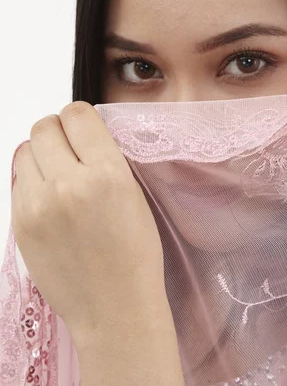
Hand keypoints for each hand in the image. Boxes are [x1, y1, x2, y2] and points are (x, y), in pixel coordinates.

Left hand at [11, 101, 165, 343]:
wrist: (113, 308)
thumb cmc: (134, 255)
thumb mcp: (133, 195)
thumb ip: (104, 159)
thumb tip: (81, 133)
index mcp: (107, 174)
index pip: (77, 114)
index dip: (80, 118)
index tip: (83, 129)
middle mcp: (69, 184)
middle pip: (44, 127)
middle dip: (57, 132)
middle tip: (68, 150)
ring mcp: (39, 206)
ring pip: (25, 151)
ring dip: (40, 156)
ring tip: (57, 176)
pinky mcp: (20, 225)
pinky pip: (18, 182)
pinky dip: (31, 182)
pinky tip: (50, 201)